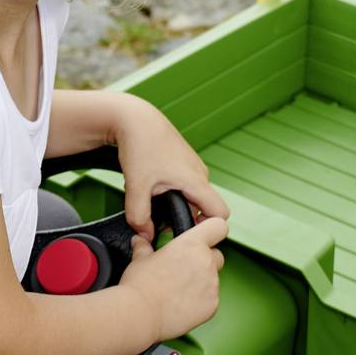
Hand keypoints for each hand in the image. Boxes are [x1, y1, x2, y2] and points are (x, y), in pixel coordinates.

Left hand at [115, 103, 227, 244]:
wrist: (135, 119)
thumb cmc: (140, 146)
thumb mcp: (136, 186)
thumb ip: (139, 215)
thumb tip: (145, 235)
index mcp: (196, 180)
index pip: (220, 214)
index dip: (207, 228)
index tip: (184, 231)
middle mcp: (200, 174)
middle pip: (206, 208)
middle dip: (187, 219)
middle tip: (163, 223)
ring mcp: (194, 168)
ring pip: (195, 197)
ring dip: (180, 205)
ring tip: (155, 203)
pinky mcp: (185, 164)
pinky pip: (188, 186)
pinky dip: (175, 193)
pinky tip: (155, 190)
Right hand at [118, 214, 226, 338]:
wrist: (140, 315)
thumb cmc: (139, 286)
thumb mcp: (139, 260)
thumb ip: (144, 248)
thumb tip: (139, 241)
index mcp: (191, 244)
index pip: (218, 227)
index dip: (213, 231)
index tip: (205, 238)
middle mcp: (206, 262)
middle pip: (217, 256)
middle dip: (205, 261)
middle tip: (184, 270)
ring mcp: (212, 284)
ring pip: (213, 279)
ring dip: (201, 282)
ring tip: (178, 291)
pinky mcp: (212, 305)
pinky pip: (211, 299)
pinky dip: (201, 301)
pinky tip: (181, 304)